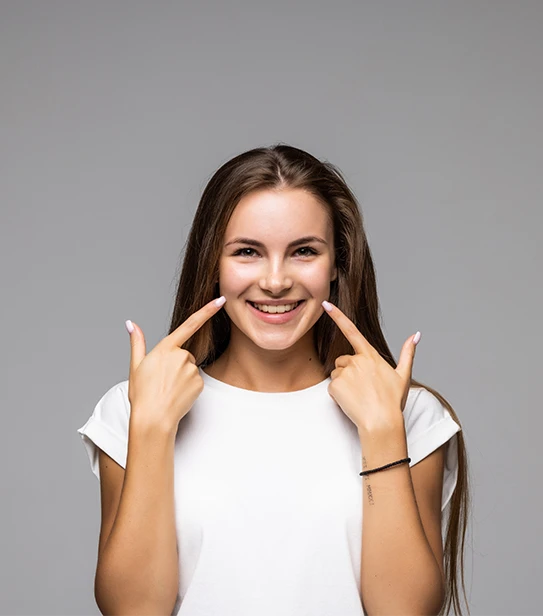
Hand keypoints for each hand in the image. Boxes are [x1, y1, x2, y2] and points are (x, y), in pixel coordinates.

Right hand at [125, 297, 226, 431]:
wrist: (153, 418)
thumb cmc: (142, 394)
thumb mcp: (136, 366)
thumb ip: (137, 342)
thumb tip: (131, 324)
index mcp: (165, 348)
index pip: (190, 324)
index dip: (207, 311)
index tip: (221, 300)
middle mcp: (181, 356)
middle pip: (185, 354)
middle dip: (177, 365)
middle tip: (163, 380)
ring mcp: (191, 370)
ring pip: (190, 368)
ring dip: (182, 376)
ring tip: (168, 389)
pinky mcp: (199, 383)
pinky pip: (196, 381)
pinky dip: (188, 387)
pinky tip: (177, 395)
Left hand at [321, 300, 419, 434]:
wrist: (382, 422)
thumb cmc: (393, 401)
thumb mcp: (403, 375)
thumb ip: (407, 353)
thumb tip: (416, 335)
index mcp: (370, 356)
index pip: (351, 331)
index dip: (338, 316)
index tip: (326, 303)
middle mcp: (356, 361)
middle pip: (343, 360)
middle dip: (349, 371)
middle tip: (363, 388)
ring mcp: (345, 373)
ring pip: (337, 373)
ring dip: (344, 383)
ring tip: (359, 395)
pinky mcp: (336, 386)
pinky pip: (332, 387)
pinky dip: (339, 394)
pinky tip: (351, 401)